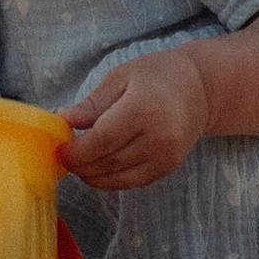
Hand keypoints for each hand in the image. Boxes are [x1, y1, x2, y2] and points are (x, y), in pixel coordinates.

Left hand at [63, 50, 210, 190]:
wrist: (199, 89)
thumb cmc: (155, 76)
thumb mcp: (120, 77)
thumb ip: (92, 104)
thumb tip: (63, 120)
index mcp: (144, 108)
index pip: (102, 139)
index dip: (76, 150)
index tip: (59, 148)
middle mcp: (159, 136)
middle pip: (108, 161)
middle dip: (80, 164)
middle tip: (63, 157)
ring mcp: (166, 156)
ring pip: (119, 178)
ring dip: (92, 176)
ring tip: (78, 163)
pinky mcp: (168, 168)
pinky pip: (133, 182)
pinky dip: (110, 180)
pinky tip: (97, 170)